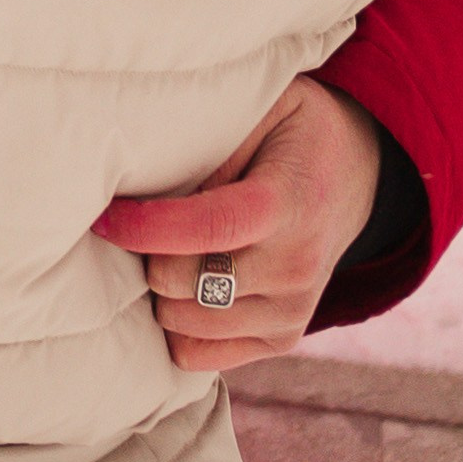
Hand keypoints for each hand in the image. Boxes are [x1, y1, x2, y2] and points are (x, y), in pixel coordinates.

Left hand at [89, 78, 382, 372]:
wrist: (356, 173)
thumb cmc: (292, 131)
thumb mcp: (263, 106)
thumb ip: (211, 143)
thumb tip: (149, 188)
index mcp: (286, 204)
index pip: (208, 228)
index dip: (147, 227)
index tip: (106, 218)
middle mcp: (294, 266)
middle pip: (185, 282)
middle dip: (146, 256)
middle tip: (134, 228)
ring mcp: (291, 311)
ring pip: (184, 324)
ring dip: (159, 291)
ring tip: (161, 252)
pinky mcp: (282, 338)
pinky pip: (199, 355)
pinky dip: (176, 327)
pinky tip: (179, 287)